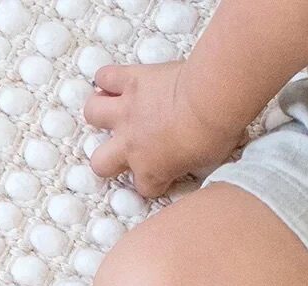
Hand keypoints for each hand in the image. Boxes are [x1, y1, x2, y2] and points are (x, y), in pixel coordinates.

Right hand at [85, 60, 245, 197]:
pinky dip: (106, 77)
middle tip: (127, 148)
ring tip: (112, 110)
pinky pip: (105, 76)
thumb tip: (201, 160)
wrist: (211, 100)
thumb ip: (194, 165)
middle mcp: (130, 145)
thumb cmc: (214, 134)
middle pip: (100, 163)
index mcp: (150, 171)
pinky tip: (114, 80)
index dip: (155, 181)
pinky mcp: (132, 81)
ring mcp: (127, 112)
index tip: (167, 173)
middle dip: (110, 159)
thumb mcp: (207, 163)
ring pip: (92, 115)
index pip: (144, 187)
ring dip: (100, 113)